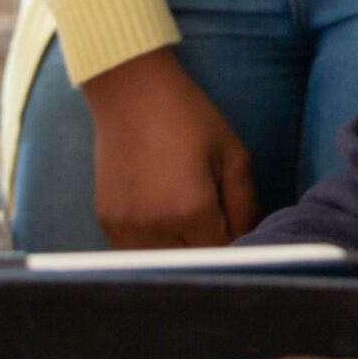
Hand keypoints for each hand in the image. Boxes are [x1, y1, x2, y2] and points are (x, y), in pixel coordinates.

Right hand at [82, 49, 259, 248]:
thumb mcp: (233, 155)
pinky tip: (163, 222)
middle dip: (210, 252)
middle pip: (194, 266)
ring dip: (181, 254)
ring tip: (188, 223)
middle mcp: (156, 228)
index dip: (237, 247)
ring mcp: (126, 228)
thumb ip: (246, 206)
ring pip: (164, 265)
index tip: (240, 231)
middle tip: (216, 225)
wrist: (131, 92)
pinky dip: (154, 248)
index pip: (224, 256)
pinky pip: (136, 253)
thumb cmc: (188, 117)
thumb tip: (250, 241)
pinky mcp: (107, 223)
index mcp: (192, 211)